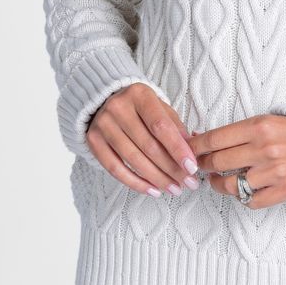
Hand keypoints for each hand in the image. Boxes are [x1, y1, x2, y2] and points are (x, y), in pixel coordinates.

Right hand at [86, 83, 200, 197]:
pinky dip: (136, 183)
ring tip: (173, 189)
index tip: (192, 167)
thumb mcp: (161, 108)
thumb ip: (175, 128)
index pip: (161, 126)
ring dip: (156, 179)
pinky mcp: (93, 141)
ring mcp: (103, 124)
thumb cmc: (141, 108)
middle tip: (187, 183)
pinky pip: (115, 169)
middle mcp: (118, 107)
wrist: (105, 101)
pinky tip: (153, 190)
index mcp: (140, 94)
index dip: (177, 149)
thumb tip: (192, 152)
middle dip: (171, 168)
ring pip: (133, 159)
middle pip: (148, 145)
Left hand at [187, 114, 285, 208]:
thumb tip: (197, 139)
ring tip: (218, 179)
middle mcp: (267, 148)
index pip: (214, 139)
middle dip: (204, 165)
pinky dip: (242, 197)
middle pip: (218, 162)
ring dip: (218, 183)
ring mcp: (276, 171)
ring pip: (229, 185)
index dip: (195, 147)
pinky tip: (243, 188)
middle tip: (201, 165)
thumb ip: (234, 132)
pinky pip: (249, 201)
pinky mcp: (285, 190)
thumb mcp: (263, 122)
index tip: (187, 150)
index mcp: (260, 126)